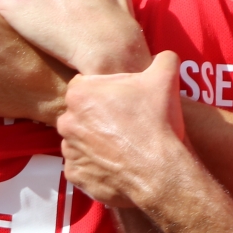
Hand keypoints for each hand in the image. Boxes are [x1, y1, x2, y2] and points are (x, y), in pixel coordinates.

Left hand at [58, 51, 194, 210]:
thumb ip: (163, 59)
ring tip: (122, 146)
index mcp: (79, 94)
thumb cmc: (158, 123)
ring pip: (80, 140)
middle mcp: (67, 121)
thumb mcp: (166, 78)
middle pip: (81, 113)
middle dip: (98, 117)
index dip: (107, 91)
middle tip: (125, 124)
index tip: (124, 100)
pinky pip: (82, 166)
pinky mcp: (74, 175)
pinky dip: (95, 166)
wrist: (160, 172)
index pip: (86, 84)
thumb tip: (164, 56)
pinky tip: (117, 164)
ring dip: (95, 141)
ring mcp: (69, 151)